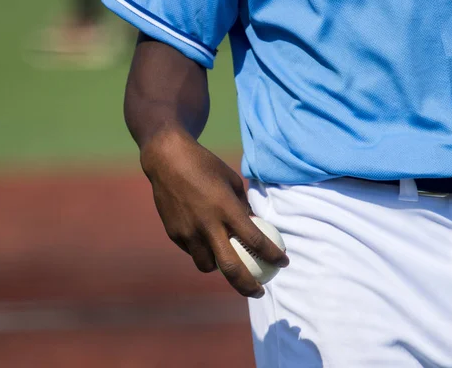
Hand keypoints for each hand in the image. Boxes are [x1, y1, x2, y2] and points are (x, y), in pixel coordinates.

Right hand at [140, 128, 289, 297]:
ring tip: (228, 263)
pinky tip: (205, 241)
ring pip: (207, 266)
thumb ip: (243, 207)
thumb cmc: (206, 166)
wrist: (167, 160)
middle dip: (249, 286)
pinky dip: (202, 250)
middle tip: (259, 291)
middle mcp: (207, 224)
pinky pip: (192, 251)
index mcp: (226, 208)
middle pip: (231, 268)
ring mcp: (188, 232)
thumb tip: (256, 228)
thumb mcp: (232, 181)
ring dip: (220, 268)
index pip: (256, 240)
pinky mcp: (174, 233)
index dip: (273, 255)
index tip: (284, 263)